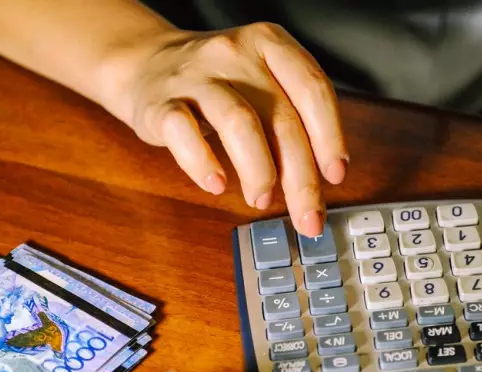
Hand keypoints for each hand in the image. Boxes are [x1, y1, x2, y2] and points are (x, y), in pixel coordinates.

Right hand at [99, 23, 346, 236]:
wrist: (145, 64)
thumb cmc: (216, 83)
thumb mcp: (260, 81)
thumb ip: (289, 116)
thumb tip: (320, 177)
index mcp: (269, 44)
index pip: (312, 88)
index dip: (329, 135)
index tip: (335, 174)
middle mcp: (235, 54)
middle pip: (280, 117)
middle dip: (300, 177)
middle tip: (307, 217)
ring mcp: (195, 76)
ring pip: (238, 122)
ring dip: (259, 170)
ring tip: (262, 200)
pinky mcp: (160, 103)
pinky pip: (184, 133)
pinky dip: (203, 163)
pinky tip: (216, 184)